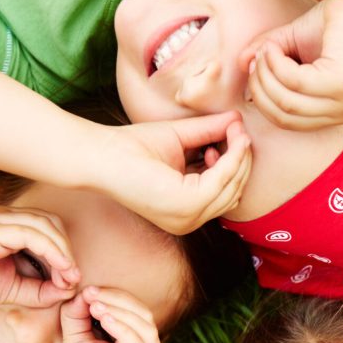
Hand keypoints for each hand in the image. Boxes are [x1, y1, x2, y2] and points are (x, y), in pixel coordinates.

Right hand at [0, 205, 78, 306]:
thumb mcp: (10, 289)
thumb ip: (39, 290)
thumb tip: (69, 289)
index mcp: (2, 225)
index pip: (45, 227)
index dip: (64, 250)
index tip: (72, 277)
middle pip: (49, 221)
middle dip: (67, 249)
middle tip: (73, 278)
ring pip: (43, 223)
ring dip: (63, 251)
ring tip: (69, 276)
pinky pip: (31, 234)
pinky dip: (53, 251)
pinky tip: (61, 270)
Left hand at [40, 287, 160, 342]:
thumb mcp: (75, 341)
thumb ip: (79, 316)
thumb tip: (84, 292)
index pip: (138, 315)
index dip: (117, 297)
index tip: (90, 290)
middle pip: (145, 318)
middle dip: (119, 300)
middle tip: (92, 294)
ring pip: (146, 331)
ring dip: (120, 312)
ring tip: (96, 306)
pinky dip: (123, 329)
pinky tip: (104, 319)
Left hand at [100, 114, 251, 233]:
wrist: (100, 153)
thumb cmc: (131, 147)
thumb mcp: (181, 138)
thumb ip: (209, 132)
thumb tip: (238, 120)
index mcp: (185, 212)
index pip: (224, 192)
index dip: (236, 164)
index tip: (235, 135)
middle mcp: (188, 221)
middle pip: (234, 192)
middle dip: (242, 160)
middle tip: (240, 131)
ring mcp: (187, 218)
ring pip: (232, 187)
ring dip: (239, 157)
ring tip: (235, 131)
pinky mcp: (186, 206)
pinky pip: (222, 181)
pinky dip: (232, 158)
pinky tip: (230, 138)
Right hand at [239, 0, 342, 129]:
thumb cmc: (331, 21)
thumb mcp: (291, 45)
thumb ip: (267, 57)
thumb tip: (242, 64)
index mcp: (335, 112)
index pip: (287, 121)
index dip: (263, 97)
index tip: (255, 67)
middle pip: (283, 116)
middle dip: (261, 86)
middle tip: (258, 56)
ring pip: (286, 102)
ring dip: (267, 73)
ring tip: (267, 49)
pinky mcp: (341, 85)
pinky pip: (295, 83)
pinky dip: (278, 64)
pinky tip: (276, 46)